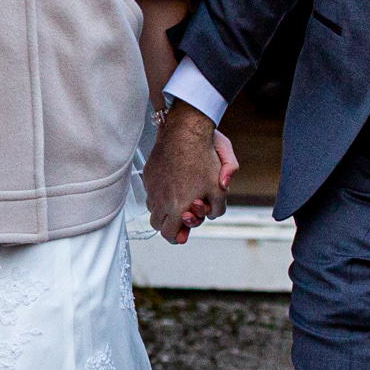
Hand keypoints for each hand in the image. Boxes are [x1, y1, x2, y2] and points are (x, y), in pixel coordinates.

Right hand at [145, 102, 230, 242]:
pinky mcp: (148, 175)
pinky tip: (172, 183)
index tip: (182, 234)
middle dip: (170, 224)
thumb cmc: (203, 159)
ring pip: (152, 208)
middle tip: (181, 216)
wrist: (185, 132)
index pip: (170, 235)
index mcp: (177, 208)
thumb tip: (212, 214)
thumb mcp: (220, 187)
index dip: (177, 237)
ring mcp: (152, 187)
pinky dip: (159, 193)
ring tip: (177, 198)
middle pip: (158, 225)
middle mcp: (160, 200)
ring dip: (163, 208)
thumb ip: (219, 208)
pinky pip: (150, 191)